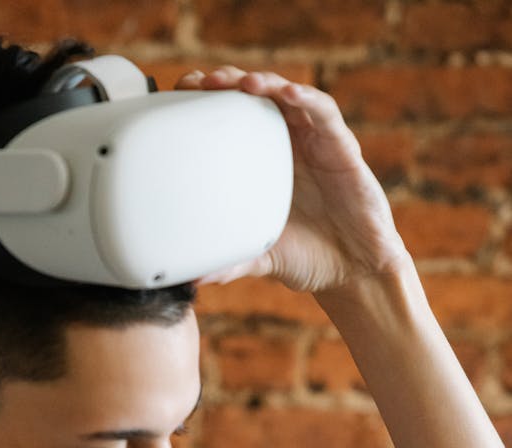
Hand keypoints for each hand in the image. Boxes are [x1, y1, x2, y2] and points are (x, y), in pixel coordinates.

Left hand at [176, 67, 409, 293]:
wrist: (352, 271)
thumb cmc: (307, 257)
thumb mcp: (259, 258)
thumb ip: (229, 263)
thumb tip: (191, 281)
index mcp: (262, 162)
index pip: (232, 120)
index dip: (207, 104)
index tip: (179, 96)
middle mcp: (286, 144)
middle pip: (254, 98)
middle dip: (227, 84)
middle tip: (200, 82)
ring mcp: (315, 142)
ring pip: (288, 97)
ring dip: (264, 83)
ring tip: (241, 83)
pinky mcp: (342, 148)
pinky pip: (324, 114)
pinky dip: (306, 99)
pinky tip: (287, 94)